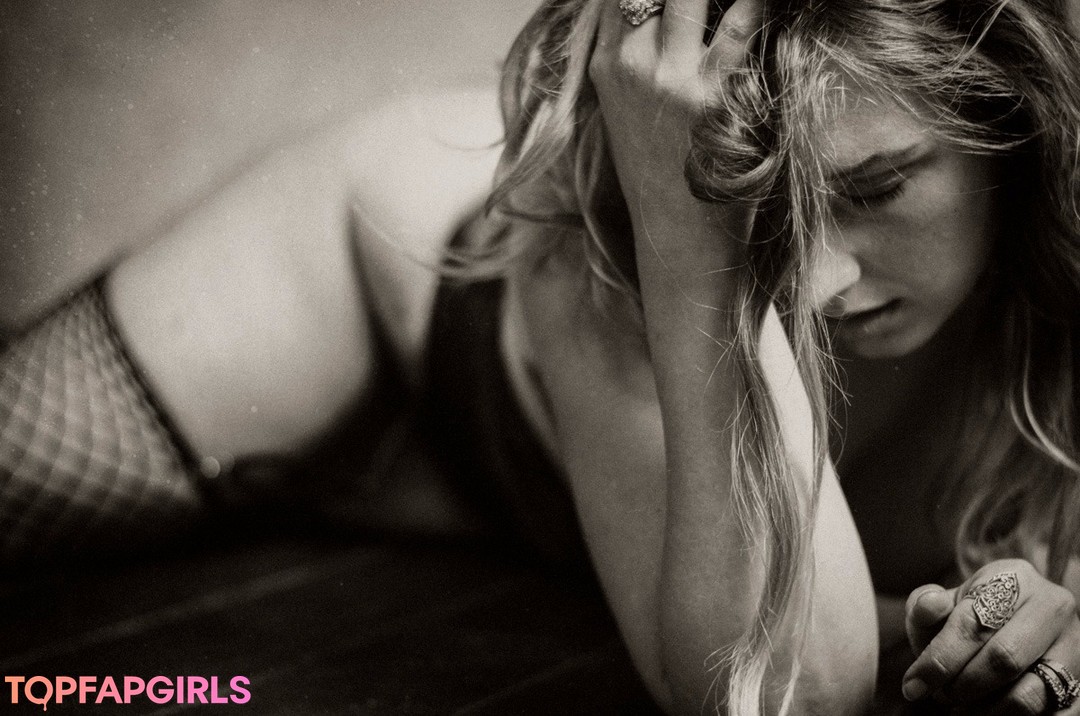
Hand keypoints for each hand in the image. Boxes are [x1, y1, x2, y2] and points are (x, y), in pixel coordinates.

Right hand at [587, 0, 761, 221]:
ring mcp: (670, 78)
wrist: (678, 240)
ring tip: (744, 6)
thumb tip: (666, 14)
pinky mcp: (713, 96)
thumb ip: (638, 58)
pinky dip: (760, 8)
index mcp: (606, 66)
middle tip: (707, 3)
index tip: (675, 0)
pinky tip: (768, 10)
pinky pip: (745, 21)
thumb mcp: (627, 111)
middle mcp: (631, 64)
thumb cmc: (662, 176)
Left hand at [903, 559, 1079, 713]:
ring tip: (964, 707)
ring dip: (987, 710)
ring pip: (1028, 695)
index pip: (972, 625)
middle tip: (943, 696)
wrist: (1018, 622)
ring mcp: (1075, 645)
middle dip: (963, 685)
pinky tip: (991, 715)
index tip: (912, 686)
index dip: (937, 660)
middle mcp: (1052, 607)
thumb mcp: (945, 602)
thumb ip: (927, 606)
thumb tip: (929, 607)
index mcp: (1013, 578)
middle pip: (1003, 659)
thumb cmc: (973, 614)